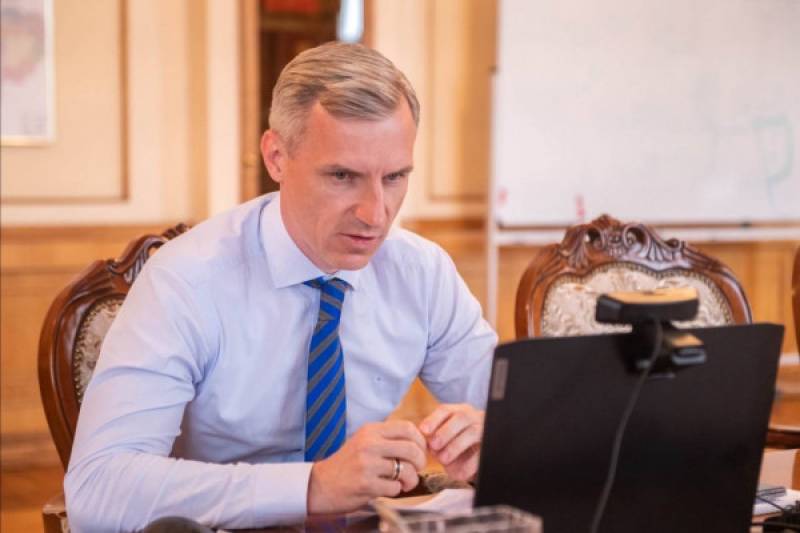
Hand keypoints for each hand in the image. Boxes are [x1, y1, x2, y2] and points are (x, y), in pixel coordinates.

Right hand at [307, 420, 426, 514]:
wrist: (320, 484)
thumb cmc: (346, 465)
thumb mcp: (364, 442)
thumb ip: (387, 439)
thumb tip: (418, 442)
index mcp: (371, 430)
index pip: (407, 428)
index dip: (420, 441)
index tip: (420, 451)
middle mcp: (369, 444)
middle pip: (411, 448)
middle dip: (420, 462)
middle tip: (416, 469)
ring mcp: (367, 464)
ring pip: (407, 469)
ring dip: (411, 479)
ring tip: (404, 482)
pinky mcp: (366, 484)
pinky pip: (395, 487)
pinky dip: (396, 491)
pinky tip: (388, 489)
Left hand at [419, 404, 483, 481]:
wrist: (482, 461)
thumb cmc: (458, 448)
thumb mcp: (446, 442)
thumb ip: (436, 440)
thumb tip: (429, 445)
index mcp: (459, 412)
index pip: (445, 410)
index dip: (433, 419)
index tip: (423, 431)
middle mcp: (474, 417)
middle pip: (461, 417)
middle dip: (445, 432)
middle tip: (433, 446)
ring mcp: (486, 431)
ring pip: (472, 432)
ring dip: (455, 446)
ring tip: (443, 460)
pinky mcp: (493, 448)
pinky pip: (482, 453)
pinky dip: (469, 464)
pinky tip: (459, 473)